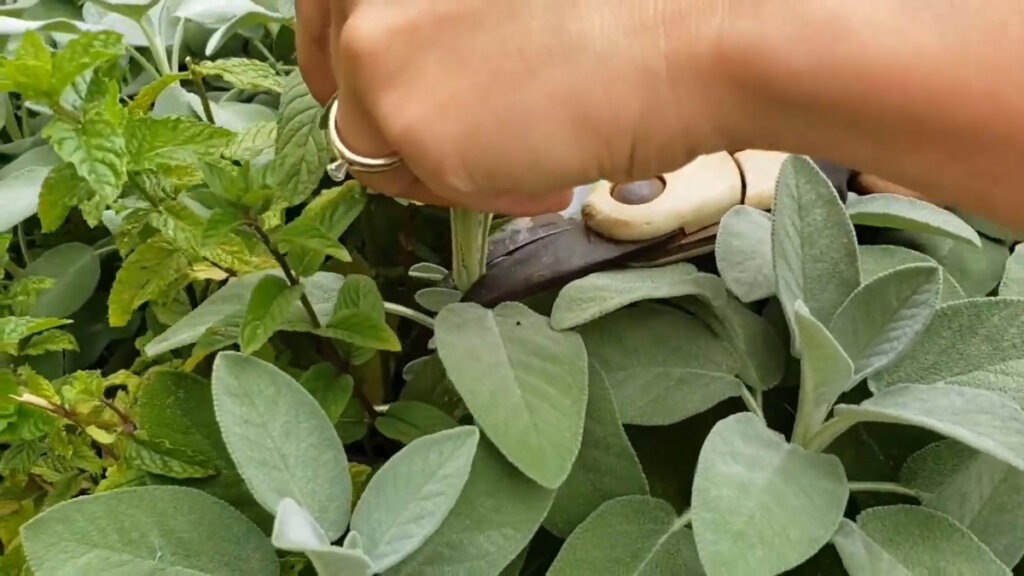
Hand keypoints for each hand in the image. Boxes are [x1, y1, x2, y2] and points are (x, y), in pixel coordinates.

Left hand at [295, 0, 733, 215]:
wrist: (679, 43)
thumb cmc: (618, 11)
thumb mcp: (489, 1)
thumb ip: (431, 23)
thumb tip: (410, 81)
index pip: (324, 10)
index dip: (335, 55)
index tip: (354, 86)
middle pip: (347, 87)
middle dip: (396, 125)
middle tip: (459, 143)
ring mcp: (378, 59)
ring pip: (378, 146)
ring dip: (439, 163)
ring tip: (524, 158)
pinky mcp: (410, 130)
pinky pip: (422, 186)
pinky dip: (473, 194)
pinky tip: (541, 181)